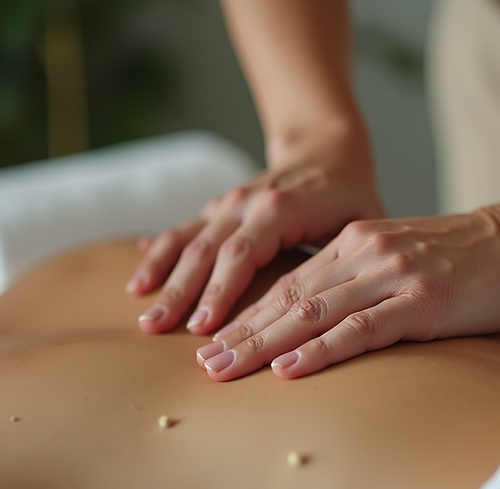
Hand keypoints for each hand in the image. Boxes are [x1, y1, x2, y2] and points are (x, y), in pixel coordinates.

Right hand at [128, 125, 385, 335]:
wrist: (327, 149)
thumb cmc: (350, 195)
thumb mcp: (361, 223)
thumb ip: (347, 259)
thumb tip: (342, 307)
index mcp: (279, 208)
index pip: (242, 253)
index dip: (220, 290)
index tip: (203, 326)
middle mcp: (245, 202)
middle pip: (204, 251)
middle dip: (178, 293)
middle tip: (155, 329)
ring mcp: (226, 204)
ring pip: (186, 241)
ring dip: (161, 277)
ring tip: (142, 315)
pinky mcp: (216, 210)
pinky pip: (180, 232)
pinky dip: (157, 255)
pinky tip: (138, 282)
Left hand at [195, 202, 499, 380]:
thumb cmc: (472, 258)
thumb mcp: (405, 259)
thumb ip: (366, 278)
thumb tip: (329, 316)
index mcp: (356, 243)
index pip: (289, 284)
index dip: (248, 315)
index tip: (215, 341)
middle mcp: (365, 253)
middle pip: (289, 298)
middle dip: (242, 332)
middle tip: (204, 363)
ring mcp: (392, 274)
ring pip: (312, 312)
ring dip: (264, 343)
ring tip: (226, 368)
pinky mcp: (421, 299)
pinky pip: (360, 328)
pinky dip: (319, 349)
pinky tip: (289, 367)